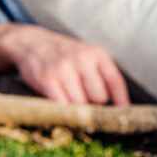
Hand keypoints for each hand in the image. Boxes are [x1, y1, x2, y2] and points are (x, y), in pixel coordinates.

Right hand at [0, 25, 129, 105]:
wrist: (32, 43)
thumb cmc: (65, 56)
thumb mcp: (88, 56)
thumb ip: (102, 75)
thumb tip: (119, 106)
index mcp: (97, 54)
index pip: (115, 81)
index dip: (121, 101)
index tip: (124, 114)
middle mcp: (83, 59)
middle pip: (99, 97)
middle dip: (93, 103)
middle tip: (83, 98)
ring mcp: (64, 69)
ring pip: (81, 104)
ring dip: (76, 107)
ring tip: (69, 96)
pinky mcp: (48, 79)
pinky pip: (62, 105)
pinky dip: (62, 109)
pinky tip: (60, 102)